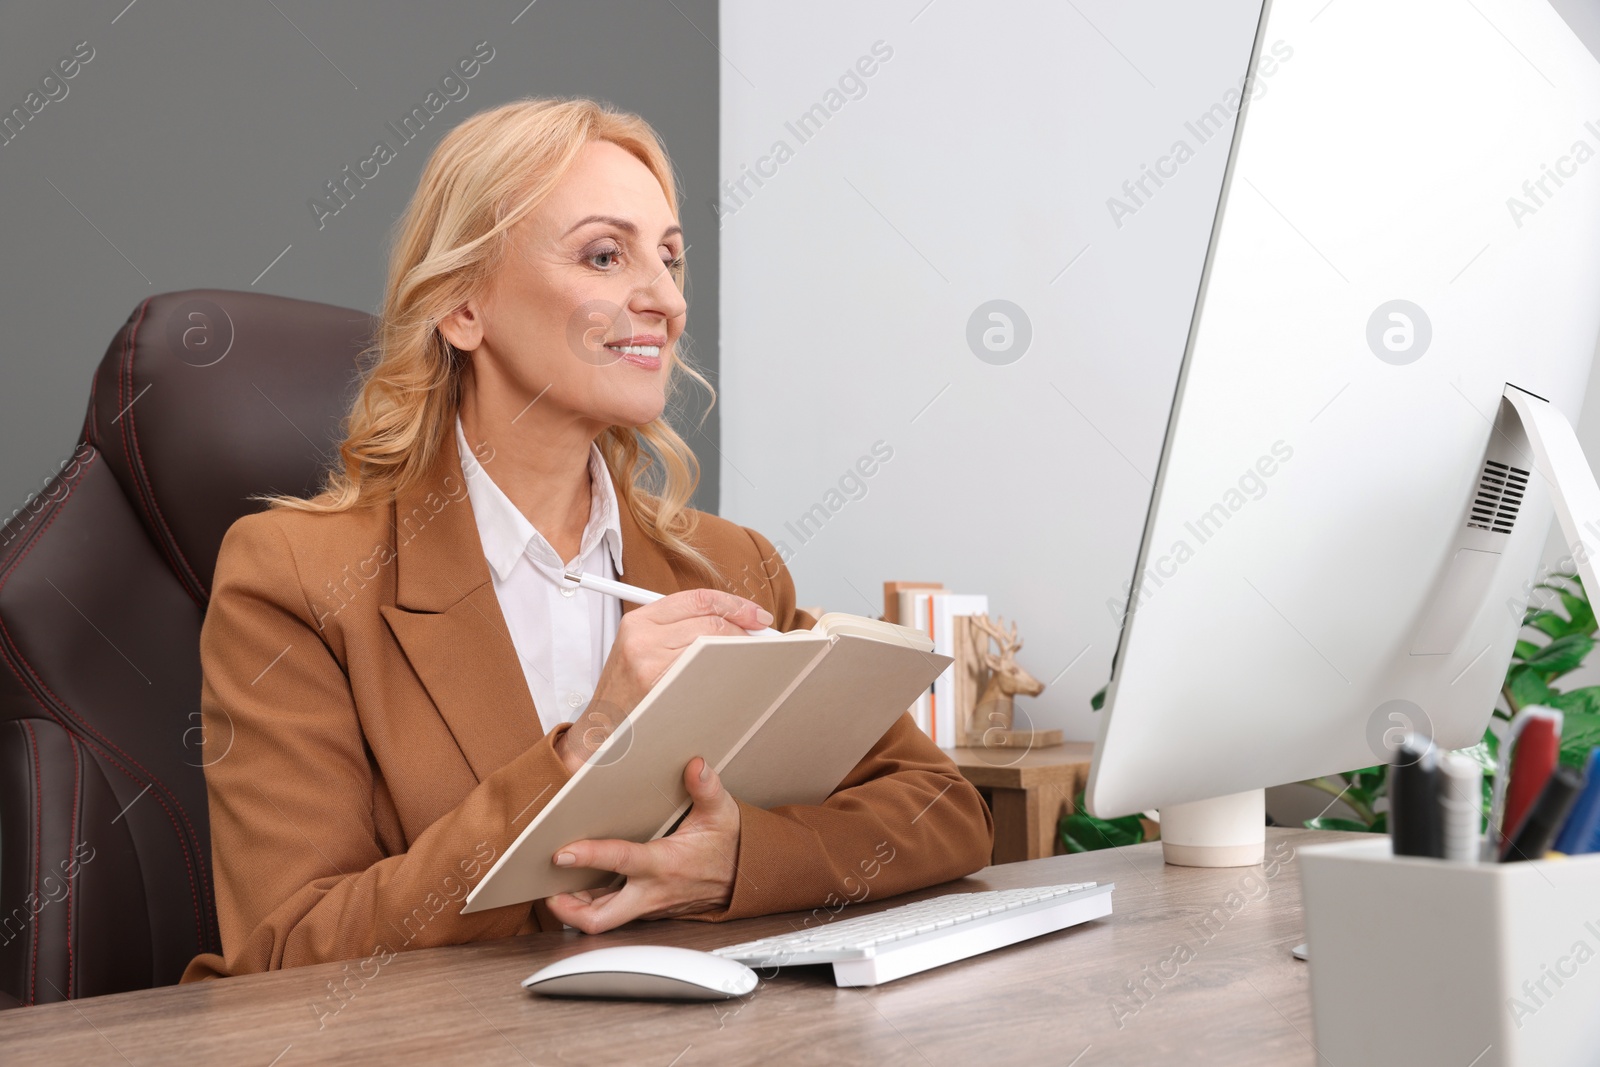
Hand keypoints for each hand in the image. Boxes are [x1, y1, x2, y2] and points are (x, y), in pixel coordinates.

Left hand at [544, 757, 740, 933]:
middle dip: (566, 908)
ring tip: (554, 886)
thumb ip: (707, 788)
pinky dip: (592, 904)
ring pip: (601, 920)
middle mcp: (650, 892)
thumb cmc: (728, 846)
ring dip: (575, 907)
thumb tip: (696, 765)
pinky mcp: (646, 911)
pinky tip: (580, 886)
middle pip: (599, 917)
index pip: (620, 862)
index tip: (561, 853)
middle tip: (545, 889)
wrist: (743, 880)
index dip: (589, 857)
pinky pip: (612, 915)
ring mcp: (647, 906)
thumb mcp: (723, 813)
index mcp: (664, 864)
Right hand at [553, 588, 772, 773]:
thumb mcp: (640, 649)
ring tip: (747, 660)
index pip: (698, 598)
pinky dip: (724, 674)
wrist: (599, 734)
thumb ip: (677, 629)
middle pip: (710, 621)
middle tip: (759, 642)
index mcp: (639, 620)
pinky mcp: (657, 686)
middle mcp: (641, 636)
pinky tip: (730, 680)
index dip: (735, 604)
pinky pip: (705, 672)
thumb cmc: (627, 694)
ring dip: (736, 653)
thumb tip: (730, 620)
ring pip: (711, 645)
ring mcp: (648, 662)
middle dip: (742, 631)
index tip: (757, 616)